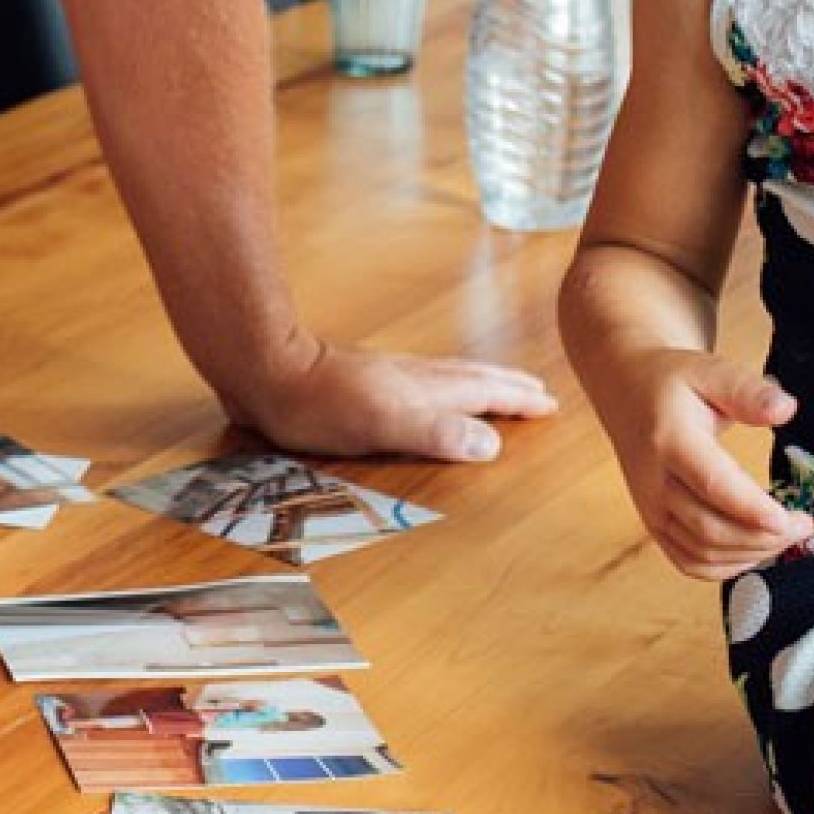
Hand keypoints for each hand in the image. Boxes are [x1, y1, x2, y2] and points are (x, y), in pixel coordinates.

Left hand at [226, 339, 559, 464]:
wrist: (263, 368)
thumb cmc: (318, 404)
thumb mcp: (382, 424)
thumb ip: (435, 431)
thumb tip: (492, 444)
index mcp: (424, 389)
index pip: (484, 392)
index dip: (516, 400)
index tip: (549, 403)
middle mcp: (411, 377)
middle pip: (470, 377)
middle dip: (505, 385)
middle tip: (536, 390)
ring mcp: (385, 374)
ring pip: (445, 374)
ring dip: (476, 381)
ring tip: (493, 385)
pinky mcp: (360, 377)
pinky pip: (418, 378)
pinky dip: (439, 384)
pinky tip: (423, 389)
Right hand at [597, 350, 807, 580]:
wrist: (623, 389)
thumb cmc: (669, 383)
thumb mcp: (708, 371)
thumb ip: (746, 391)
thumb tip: (785, 409)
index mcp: (668, 440)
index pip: (713, 486)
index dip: (754, 510)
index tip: (792, 518)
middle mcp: (653, 480)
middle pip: (710, 529)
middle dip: (764, 538)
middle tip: (800, 525)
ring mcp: (649, 506)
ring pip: (702, 552)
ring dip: (749, 554)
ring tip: (781, 535)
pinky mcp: (651, 522)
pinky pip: (687, 562)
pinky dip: (723, 567)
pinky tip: (750, 551)